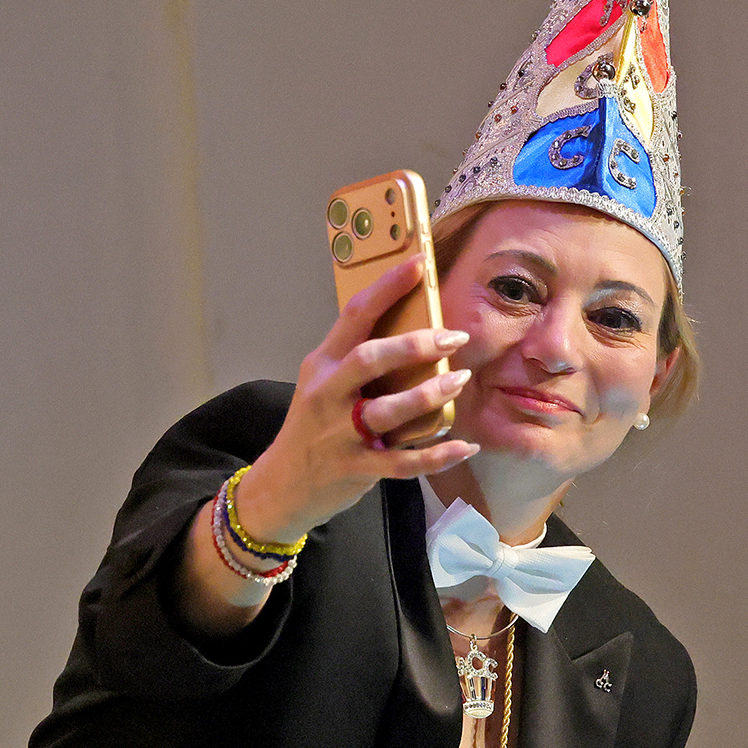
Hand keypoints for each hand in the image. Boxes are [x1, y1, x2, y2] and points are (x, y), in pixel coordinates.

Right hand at [235, 256, 478, 543]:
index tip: (418, 263)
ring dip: (429, 395)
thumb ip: (355, 360)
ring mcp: (341, 434)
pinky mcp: (357, 468)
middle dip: (414, 345)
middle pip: (370, 359)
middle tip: (453, 337)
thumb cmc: (312, 426)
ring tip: (460, 380)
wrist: (283, 484)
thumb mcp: (322, 383)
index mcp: (323, 365)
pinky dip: (437, 456)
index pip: (354, 315)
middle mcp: (329, 395)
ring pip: (389, 411)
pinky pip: (403, 463)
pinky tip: (465, 446)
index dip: (387, 287)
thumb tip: (413, 327)